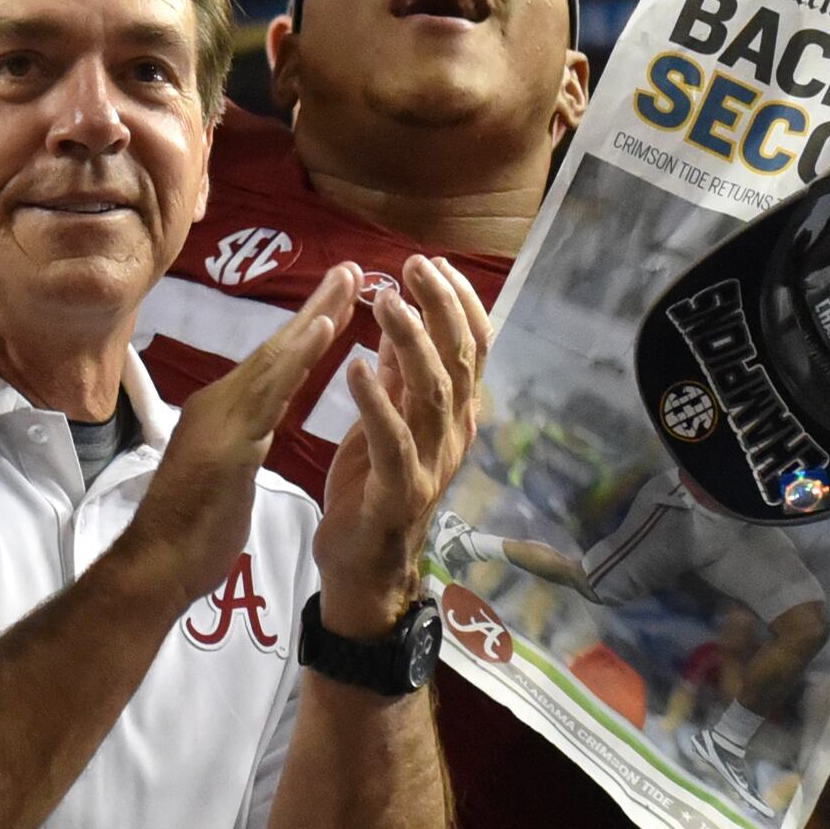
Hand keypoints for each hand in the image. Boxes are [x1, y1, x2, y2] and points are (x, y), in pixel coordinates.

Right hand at [123, 265, 358, 613]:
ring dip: (314, 318)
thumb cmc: (190, 532)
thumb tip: (252, 431)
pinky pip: (271, 392)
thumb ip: (239, 445)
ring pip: (275, 359)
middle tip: (354, 270)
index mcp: (224, 414)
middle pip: (276, 348)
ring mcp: (221, 421)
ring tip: (348, 283)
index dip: (307, 329)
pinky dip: (298, 356)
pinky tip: (323, 329)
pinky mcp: (228, 443)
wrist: (157, 566)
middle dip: (317, 308)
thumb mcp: (224, 476)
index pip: (274, 363)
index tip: (341, 297)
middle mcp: (220, 405)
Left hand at [316, 256, 488, 634]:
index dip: (459, 304)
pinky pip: (393, 441)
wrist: (363, 565)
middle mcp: (453, 434)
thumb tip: (403, 320)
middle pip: (459, 361)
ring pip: (432, 394)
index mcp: (453, 415)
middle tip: (413, 267)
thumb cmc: (374, 487)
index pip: (472, 349)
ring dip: (410, 343)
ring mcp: (431, 464)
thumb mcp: (387, 420)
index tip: (434, 263)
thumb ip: (399, 376)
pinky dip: (376, 401)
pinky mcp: (399, 491)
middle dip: (439, 308)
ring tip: (384, 302)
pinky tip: (357, 366)